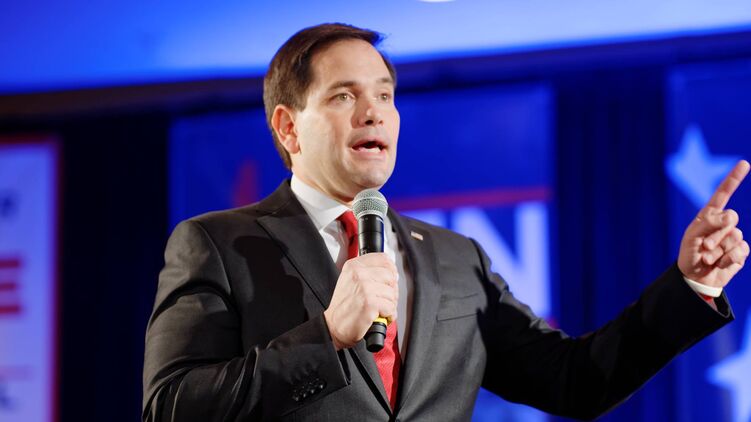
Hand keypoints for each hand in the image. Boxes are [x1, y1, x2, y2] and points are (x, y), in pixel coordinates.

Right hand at [324, 253, 397, 349]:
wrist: (333, 326)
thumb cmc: (344, 306)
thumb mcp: (351, 280)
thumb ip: (368, 272)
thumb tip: (392, 272)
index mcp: (354, 266)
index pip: (384, 259)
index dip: (391, 271)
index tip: (389, 280)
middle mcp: (358, 274)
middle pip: (391, 276)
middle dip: (392, 290)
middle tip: (384, 299)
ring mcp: (364, 288)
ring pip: (392, 293)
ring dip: (390, 304)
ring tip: (379, 309)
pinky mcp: (370, 304)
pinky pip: (391, 307)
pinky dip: (389, 315)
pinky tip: (380, 316)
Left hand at [678, 160, 749, 287]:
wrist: (695, 278)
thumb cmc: (689, 254)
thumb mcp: (692, 237)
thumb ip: (709, 223)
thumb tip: (730, 216)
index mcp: (709, 216)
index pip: (723, 194)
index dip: (734, 179)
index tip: (744, 163)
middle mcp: (723, 224)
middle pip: (731, 219)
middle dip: (717, 234)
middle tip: (704, 246)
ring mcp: (733, 237)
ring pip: (736, 237)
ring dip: (719, 250)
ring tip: (708, 258)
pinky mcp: (740, 252)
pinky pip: (741, 251)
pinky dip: (728, 259)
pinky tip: (720, 264)